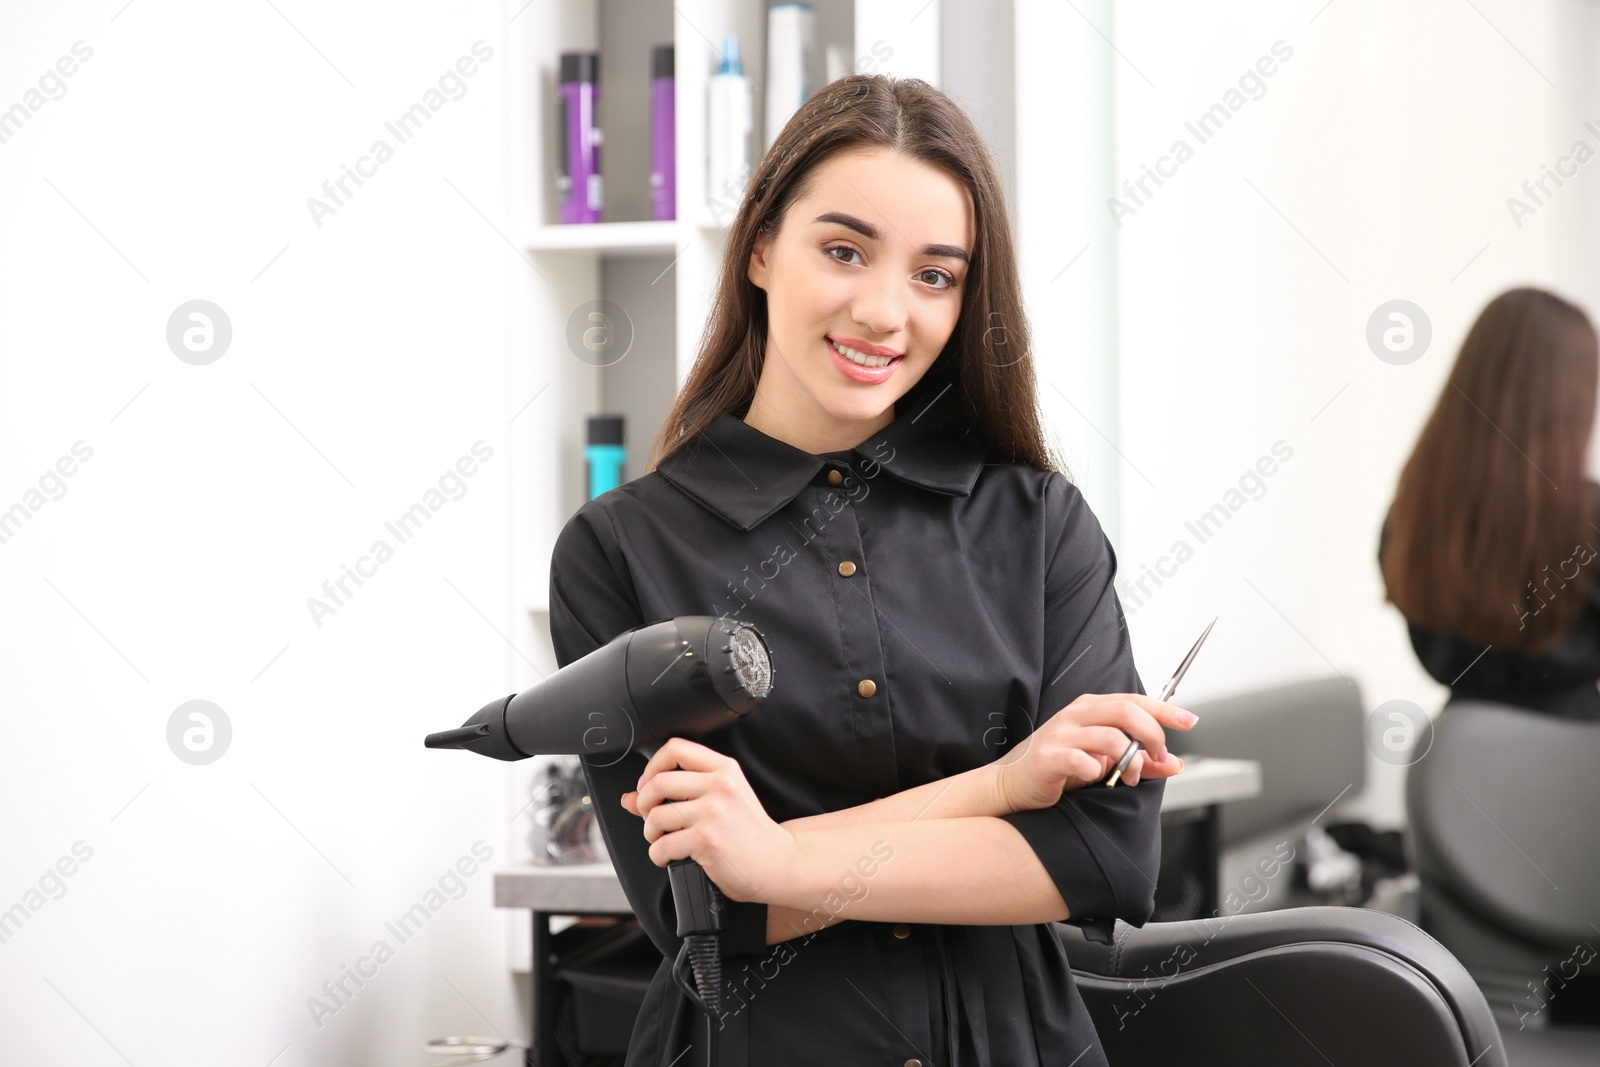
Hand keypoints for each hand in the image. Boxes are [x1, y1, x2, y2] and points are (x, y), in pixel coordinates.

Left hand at [619, 737, 796, 903]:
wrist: (778, 862)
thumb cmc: (750, 833)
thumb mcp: (721, 800)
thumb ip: (679, 793)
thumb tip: (630, 797)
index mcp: (724, 769)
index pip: (675, 749)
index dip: (652, 766)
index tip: (649, 785)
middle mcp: (719, 785)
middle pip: (658, 782)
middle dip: (644, 803)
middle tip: (651, 817)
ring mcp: (713, 812)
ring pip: (656, 816)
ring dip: (650, 833)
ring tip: (662, 839)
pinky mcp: (707, 840)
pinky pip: (662, 846)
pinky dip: (658, 855)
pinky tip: (670, 856)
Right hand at [992, 693, 1195, 810]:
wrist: (1010, 784)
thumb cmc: (1056, 768)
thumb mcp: (1102, 761)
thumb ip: (1138, 761)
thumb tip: (1174, 763)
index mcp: (1090, 709)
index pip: (1134, 700)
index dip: (1165, 710)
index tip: (1190, 721)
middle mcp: (1076, 716)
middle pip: (1126, 711)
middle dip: (1152, 734)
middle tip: (1158, 756)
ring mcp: (1060, 735)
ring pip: (1110, 737)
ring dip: (1130, 761)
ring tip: (1129, 777)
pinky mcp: (1049, 758)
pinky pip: (1083, 761)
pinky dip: (1098, 772)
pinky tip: (1096, 778)